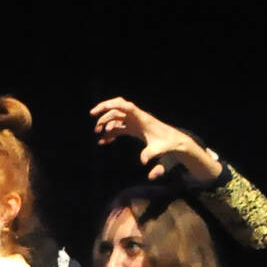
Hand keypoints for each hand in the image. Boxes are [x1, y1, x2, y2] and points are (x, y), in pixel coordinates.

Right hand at [87, 97, 218, 180]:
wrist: (174, 143)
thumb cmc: (168, 145)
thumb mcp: (159, 150)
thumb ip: (150, 154)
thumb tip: (143, 161)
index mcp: (142, 119)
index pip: (127, 106)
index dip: (114, 105)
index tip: (101, 109)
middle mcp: (137, 118)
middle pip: (118, 107)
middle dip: (104, 109)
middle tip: (92, 114)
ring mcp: (134, 123)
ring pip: (116, 117)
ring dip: (105, 123)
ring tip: (98, 133)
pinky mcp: (134, 129)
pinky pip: (119, 128)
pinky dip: (111, 133)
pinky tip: (104, 142)